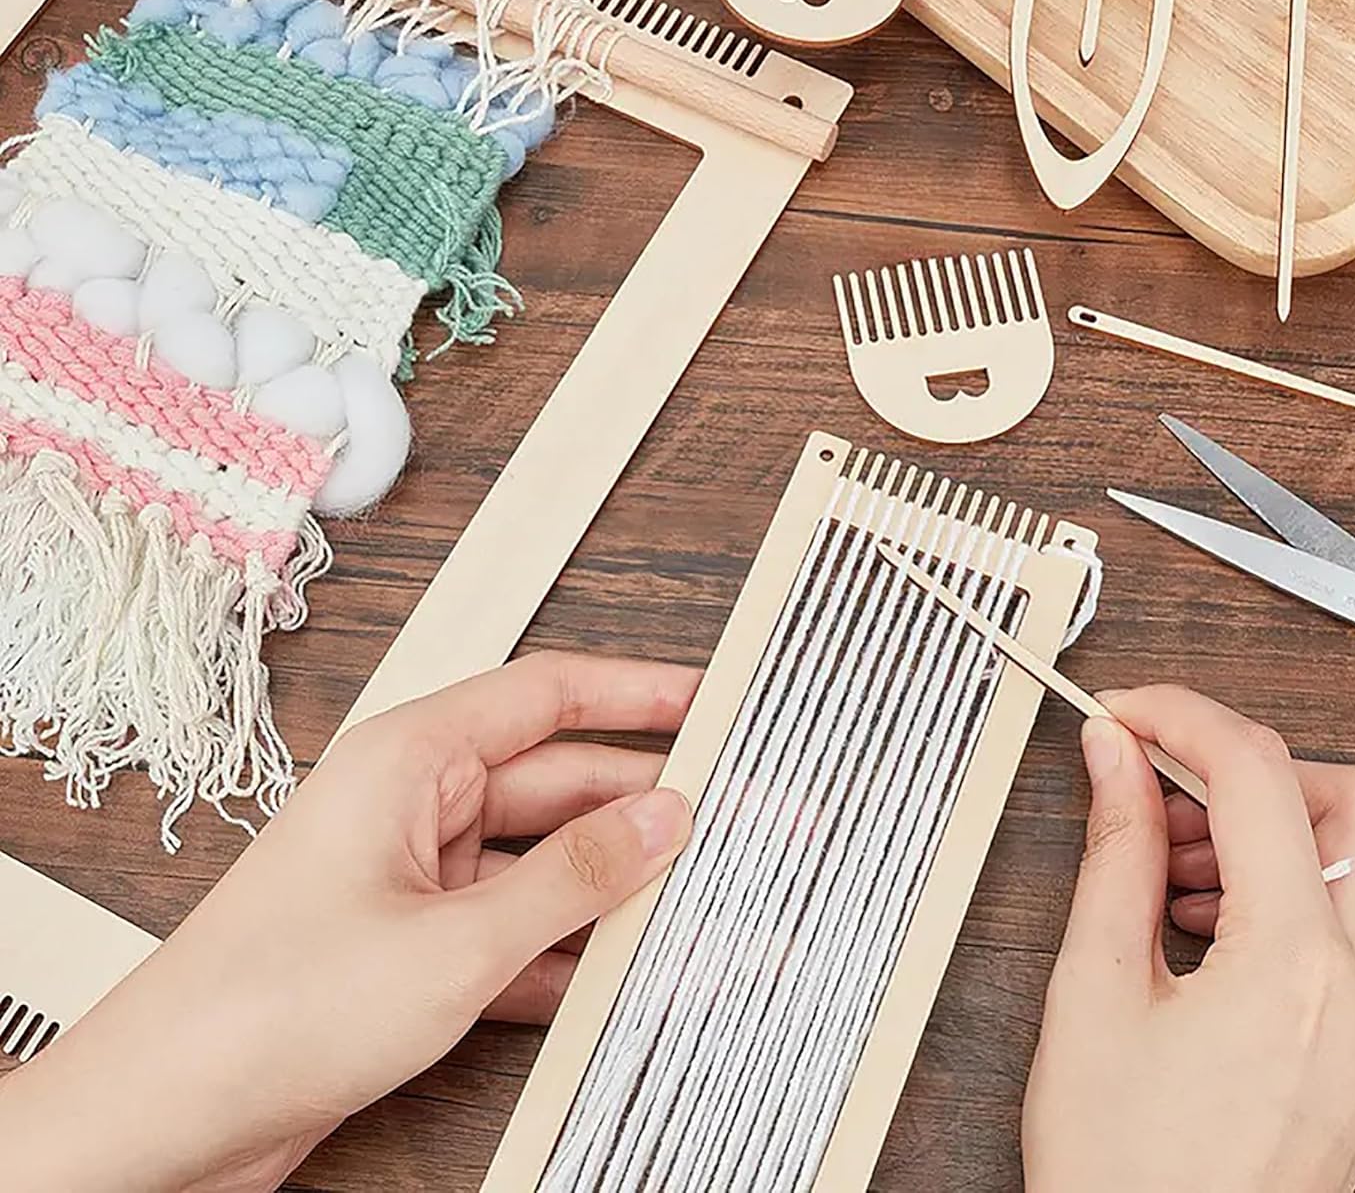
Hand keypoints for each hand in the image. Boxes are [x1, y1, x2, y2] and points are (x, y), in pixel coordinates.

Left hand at [0, 651, 696, 1192]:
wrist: (165, 1121)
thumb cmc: (271, 1008)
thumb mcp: (454, 943)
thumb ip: (570, 877)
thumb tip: (660, 820)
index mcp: (411, 759)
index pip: (546, 696)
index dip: (636, 694)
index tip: (709, 702)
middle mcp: (413, 805)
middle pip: (555, 783)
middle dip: (639, 808)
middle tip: (729, 825)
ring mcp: (411, 878)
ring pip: (539, 861)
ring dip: (607, 887)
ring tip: (694, 902)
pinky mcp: (409, 947)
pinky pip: (511, 927)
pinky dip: (564, 950)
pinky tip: (622, 974)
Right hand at [1022, 684, 1354, 1192]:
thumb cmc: (1121, 1167)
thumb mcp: (1093, 987)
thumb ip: (1116, 851)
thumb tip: (1116, 758)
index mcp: (1294, 966)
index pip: (1259, 773)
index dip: (1181, 718)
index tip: (1127, 714)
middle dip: (1256, 769)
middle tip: (1165, 785)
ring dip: (1281, 833)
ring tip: (1178, 866)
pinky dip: (1300, 896)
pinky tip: (1214, 925)